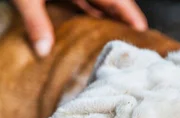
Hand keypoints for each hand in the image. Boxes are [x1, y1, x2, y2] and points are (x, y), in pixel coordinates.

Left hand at [12, 0, 147, 57]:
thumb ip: (36, 22)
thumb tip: (44, 52)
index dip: (131, 15)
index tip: (143, 33)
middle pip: (111, 1)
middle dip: (122, 21)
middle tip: (133, 45)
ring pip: (97, 2)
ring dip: (106, 19)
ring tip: (116, 41)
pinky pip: (83, 0)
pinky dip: (89, 13)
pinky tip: (91, 28)